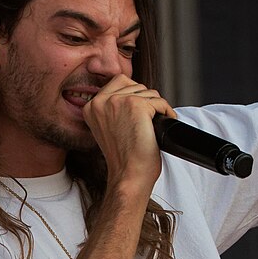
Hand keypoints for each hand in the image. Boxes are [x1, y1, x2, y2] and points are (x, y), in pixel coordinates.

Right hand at [83, 74, 176, 188]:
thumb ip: (113, 110)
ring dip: (156, 107)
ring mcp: (118, 101)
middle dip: (146, 101)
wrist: (128, 176)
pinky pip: (159, 101)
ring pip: (148, 92)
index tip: (138, 115)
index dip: (134, 96)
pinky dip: (166, 112)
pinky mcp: (136, 106)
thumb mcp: (108, 129)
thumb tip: (133, 94)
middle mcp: (101, 101)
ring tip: (153, 126)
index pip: (118, 82)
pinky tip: (162, 125)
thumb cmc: (123, 160)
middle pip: (135, 85)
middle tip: (148, 121)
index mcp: (91, 106)